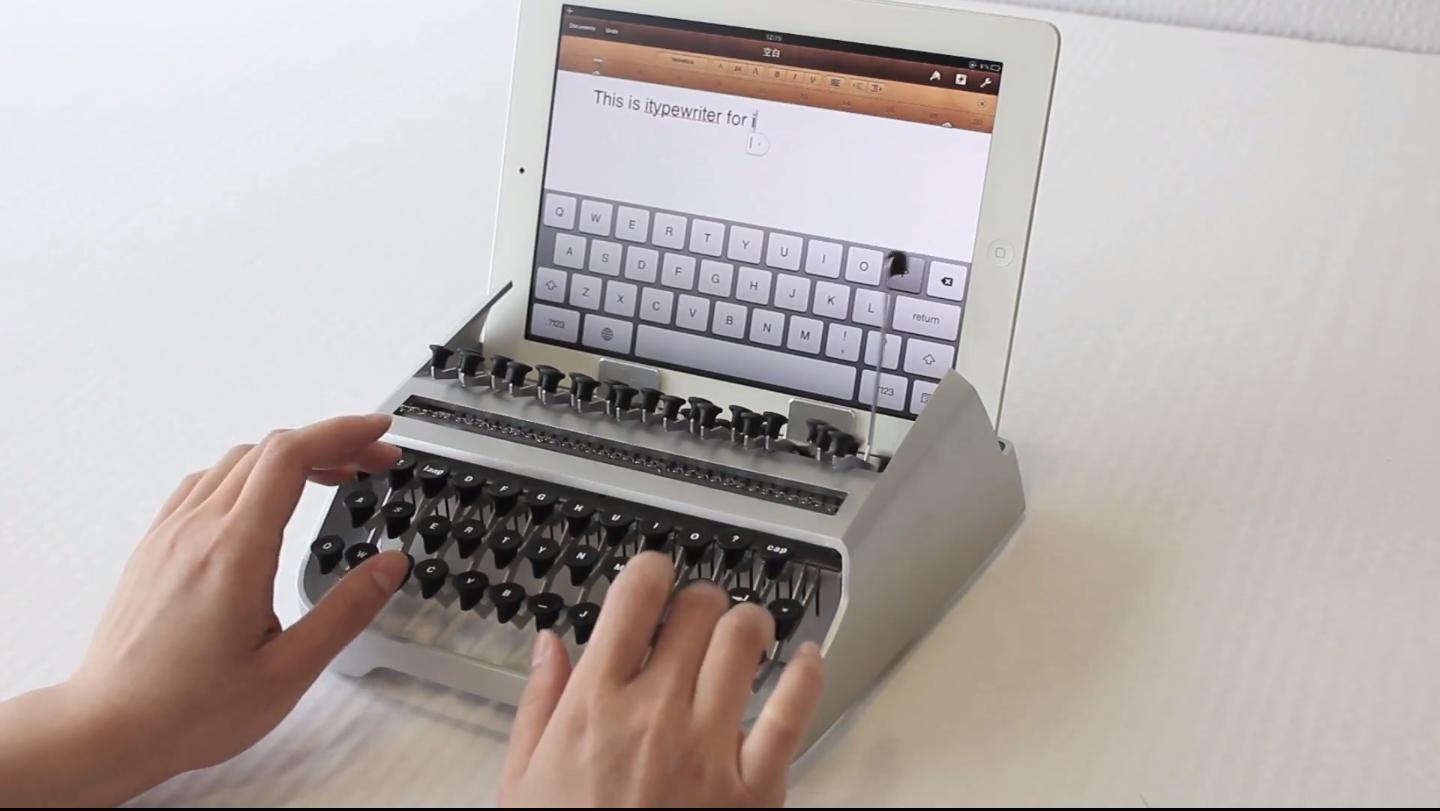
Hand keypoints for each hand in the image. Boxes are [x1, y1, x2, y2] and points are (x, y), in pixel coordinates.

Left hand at [0, 414, 410, 806]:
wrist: (107, 729)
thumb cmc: (188, 709)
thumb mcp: (289, 671)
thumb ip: (346, 611)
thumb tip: (390, 565)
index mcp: (235, 551)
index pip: (292, 456)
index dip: (342, 432)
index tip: (380, 432)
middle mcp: (198, 530)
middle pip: (270, 449)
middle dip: (331, 442)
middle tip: (373, 460)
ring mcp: (170, 534)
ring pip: (236, 461)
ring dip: (290, 455)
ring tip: (331, 476)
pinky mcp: (154, 547)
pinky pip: (203, 483)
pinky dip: (248, 473)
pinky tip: (263, 499)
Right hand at [499, 552, 824, 807]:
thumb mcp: (523, 779)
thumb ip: (538, 703)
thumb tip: (550, 646)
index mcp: (594, 705)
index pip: (636, 595)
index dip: (654, 568)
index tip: (658, 574)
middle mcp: (654, 714)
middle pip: (699, 608)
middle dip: (702, 599)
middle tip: (700, 613)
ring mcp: (708, 748)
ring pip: (747, 641)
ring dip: (751, 624)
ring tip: (747, 632)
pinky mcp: (754, 788)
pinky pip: (794, 711)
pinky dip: (807, 674)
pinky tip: (806, 661)